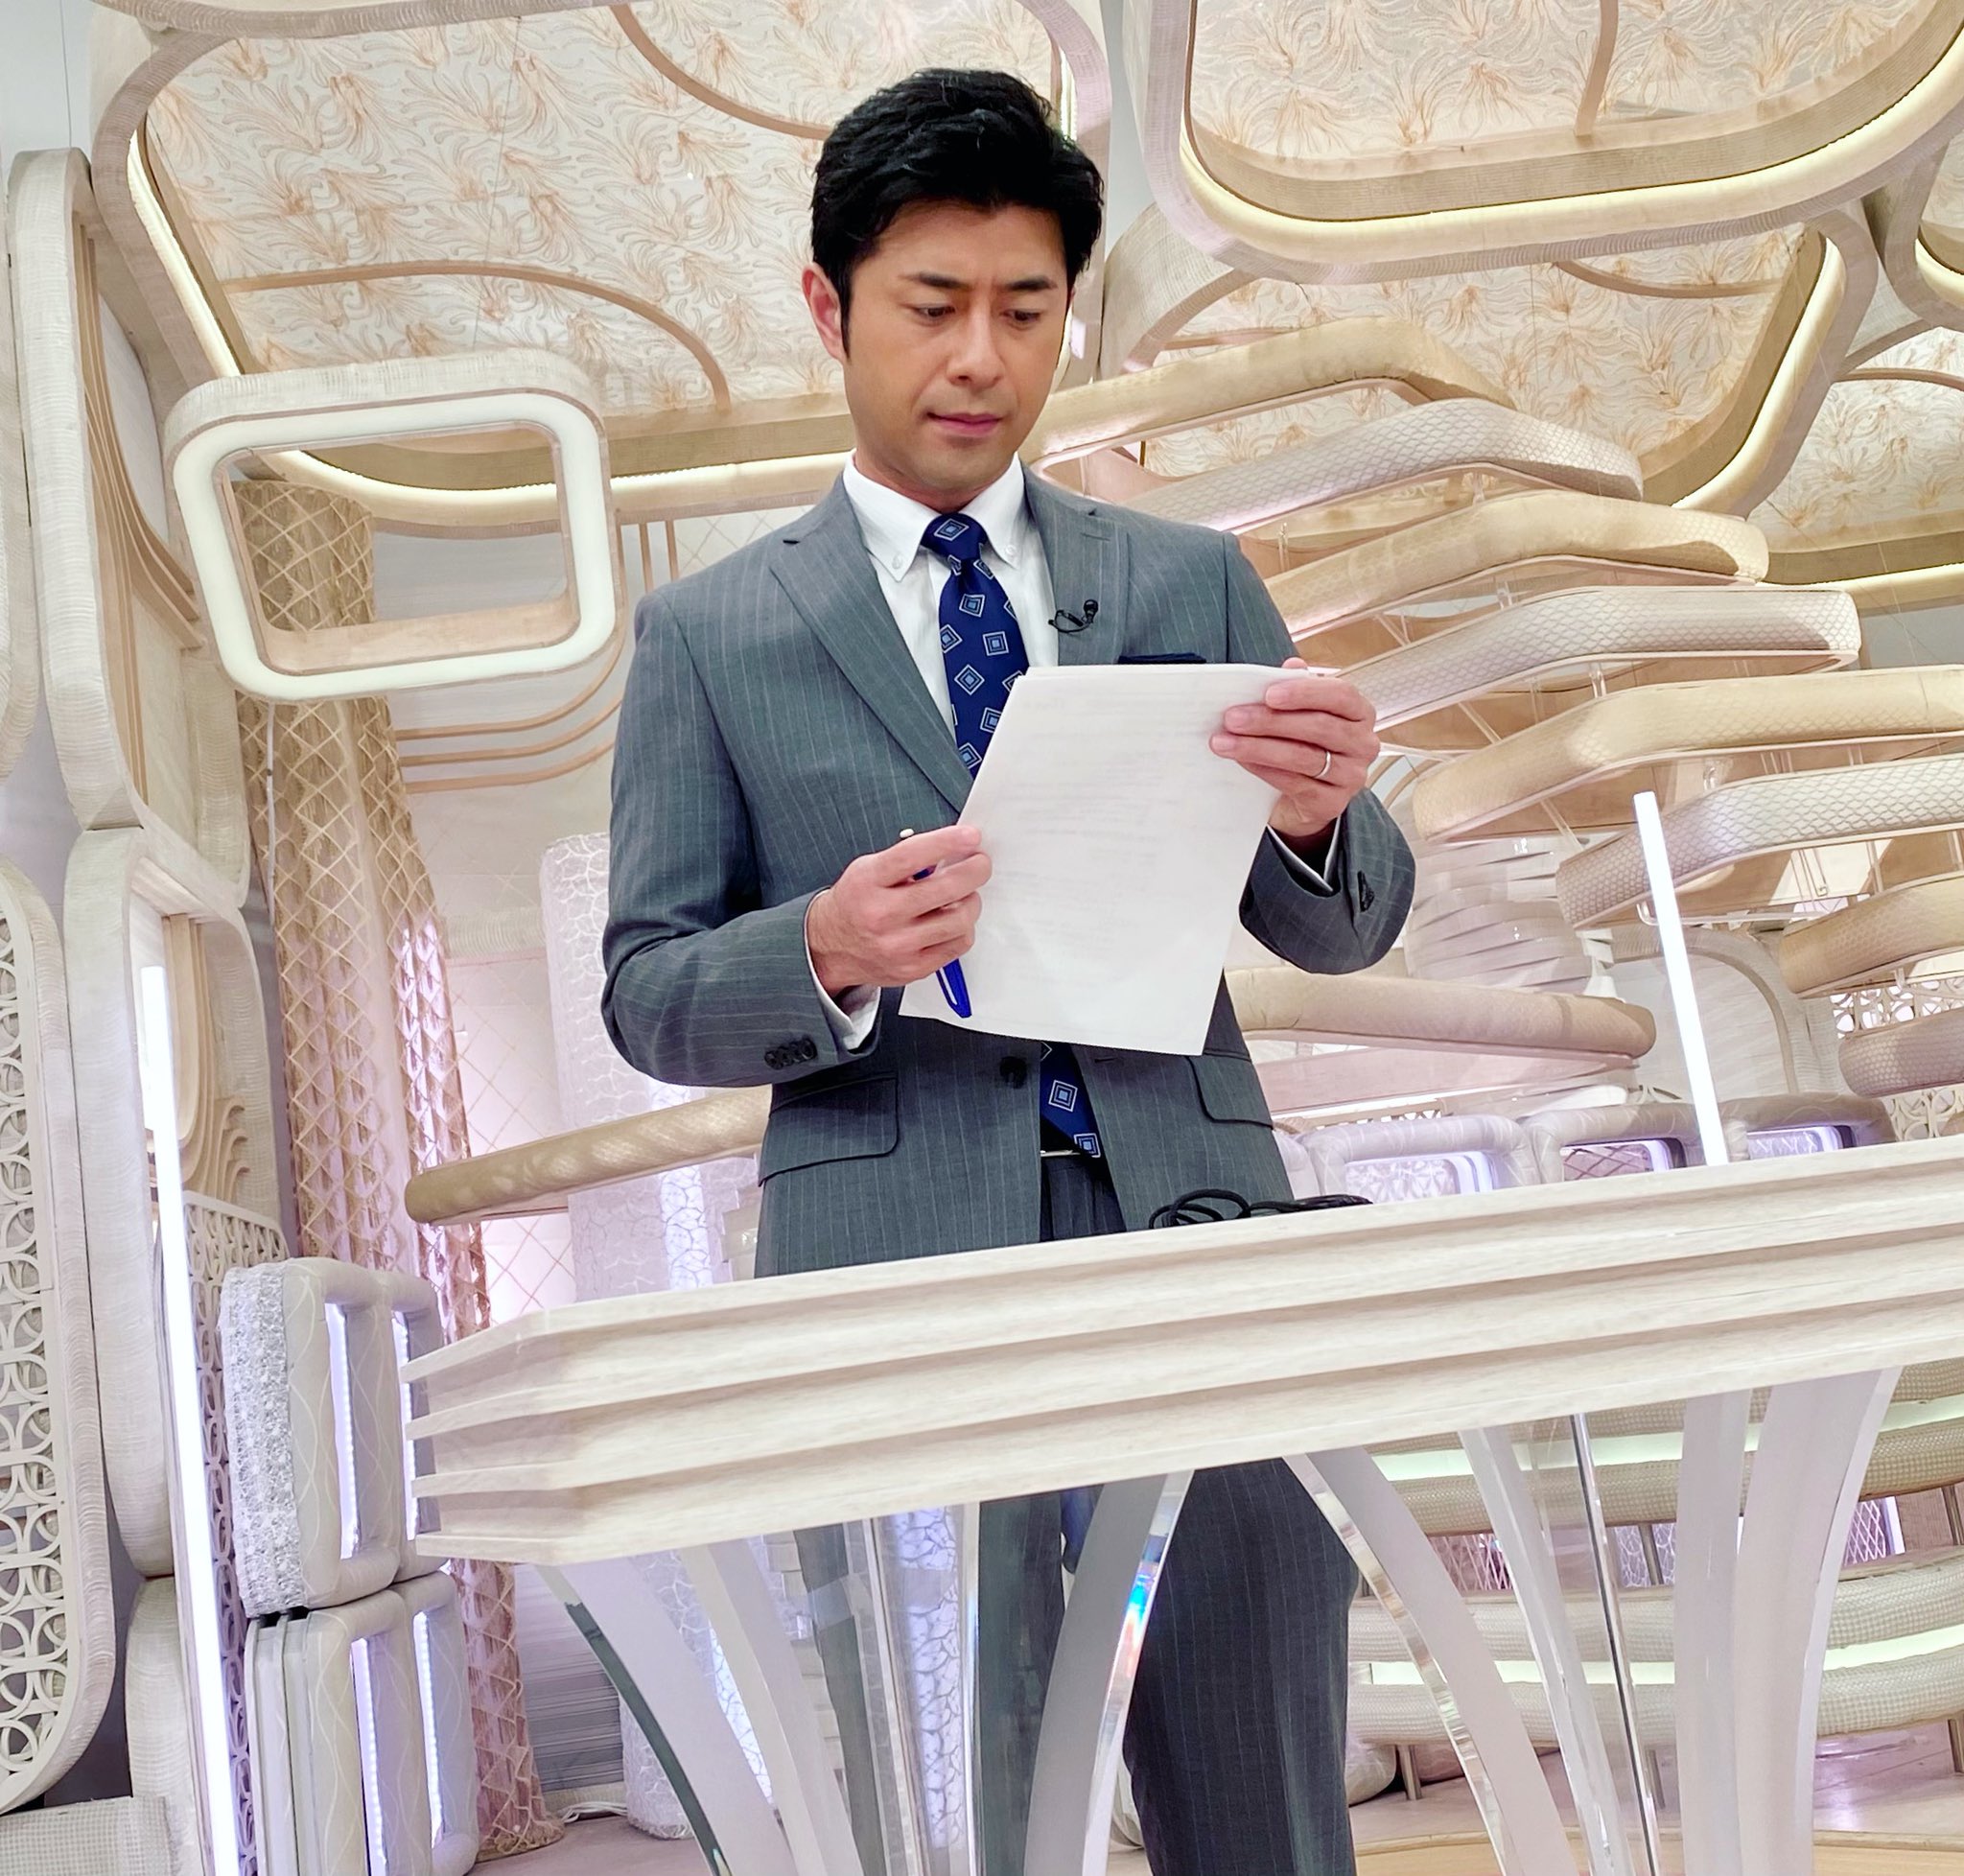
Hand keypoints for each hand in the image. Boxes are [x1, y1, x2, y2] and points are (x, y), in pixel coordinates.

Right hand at [806, 826, 989, 996]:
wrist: (831, 946)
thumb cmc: (856, 902)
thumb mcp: (869, 869)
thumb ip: (908, 858)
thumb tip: (954, 849)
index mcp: (868, 882)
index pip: (913, 856)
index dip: (947, 842)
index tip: (971, 836)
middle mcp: (882, 915)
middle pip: (946, 889)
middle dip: (974, 870)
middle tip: (980, 863)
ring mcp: (898, 946)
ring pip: (959, 920)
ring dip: (971, 901)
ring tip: (965, 894)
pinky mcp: (913, 968)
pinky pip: (958, 945)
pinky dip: (963, 928)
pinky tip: (954, 919)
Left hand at [1209, 658, 1379, 845]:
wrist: (1303, 798)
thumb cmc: (1303, 745)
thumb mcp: (1300, 714)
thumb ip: (1296, 689)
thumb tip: (1291, 666)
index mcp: (1359, 713)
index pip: (1341, 695)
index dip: (1305, 692)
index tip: (1268, 694)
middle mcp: (1363, 744)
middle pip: (1318, 727)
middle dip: (1270, 721)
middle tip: (1232, 718)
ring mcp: (1351, 776)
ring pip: (1304, 757)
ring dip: (1258, 747)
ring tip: (1225, 741)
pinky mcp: (1333, 803)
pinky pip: (1295, 783)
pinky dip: (1264, 770)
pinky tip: (1242, 761)